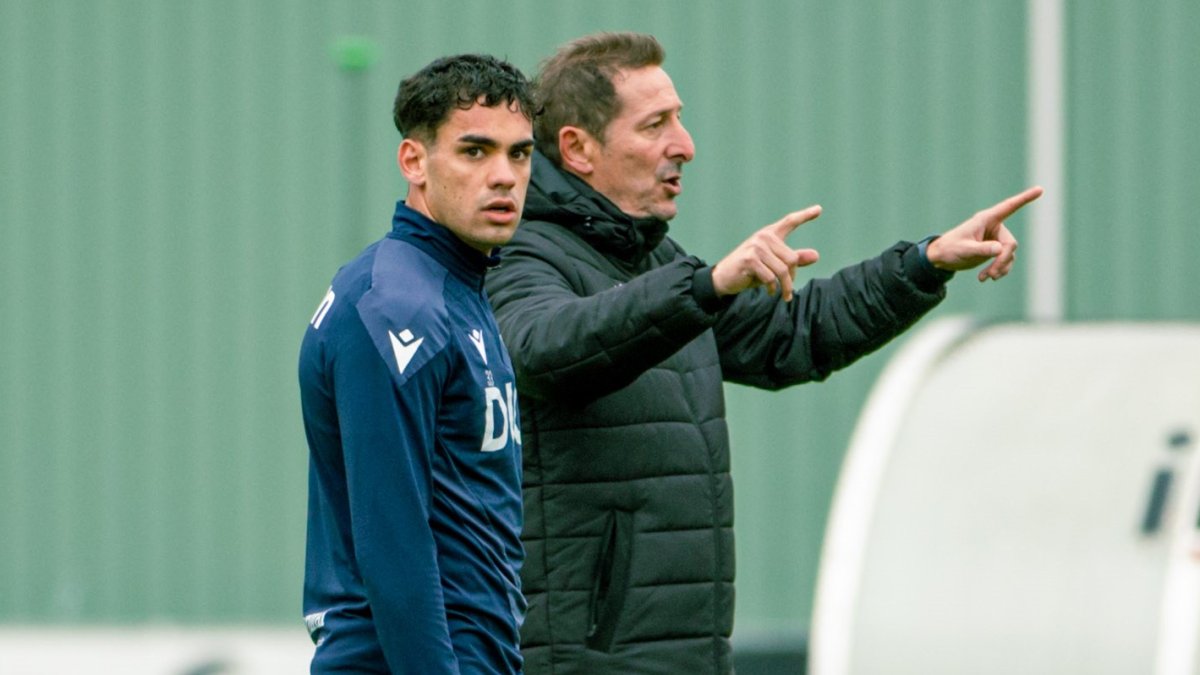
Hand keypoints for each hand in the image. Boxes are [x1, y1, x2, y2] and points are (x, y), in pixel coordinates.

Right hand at [711, 206, 821, 300]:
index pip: (790, 221)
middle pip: (791, 259)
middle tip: (788, 290)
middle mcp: (763, 237)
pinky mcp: (750, 260)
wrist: (723, 278)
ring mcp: (756, 247)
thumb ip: (794, 260)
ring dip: (784, 287)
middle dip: (792, 277)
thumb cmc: (750, 271)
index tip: (819, 209)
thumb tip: (816, 256)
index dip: (805, 215)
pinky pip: (770, 278)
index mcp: (770, 234)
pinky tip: (770, 292)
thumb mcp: (774, 265)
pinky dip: (772, 288)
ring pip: (782, 270)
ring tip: (782, 295)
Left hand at [926, 186, 1043, 281]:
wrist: (942, 258)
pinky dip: (998, 270)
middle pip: (1010, 244)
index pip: (1009, 207)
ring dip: (1000, 267)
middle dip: (1002, 260)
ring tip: (986, 277)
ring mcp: (996, 239)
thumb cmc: (950, 249)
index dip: (1025, 198)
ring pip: (1009, 254)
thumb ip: (982, 249)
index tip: (1040, 189)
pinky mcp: (995, 250)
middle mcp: (994, 227)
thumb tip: (1000, 250)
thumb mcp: (965, 250)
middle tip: (991, 274)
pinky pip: (1005, 261)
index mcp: (986, 219)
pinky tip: (985, 278)